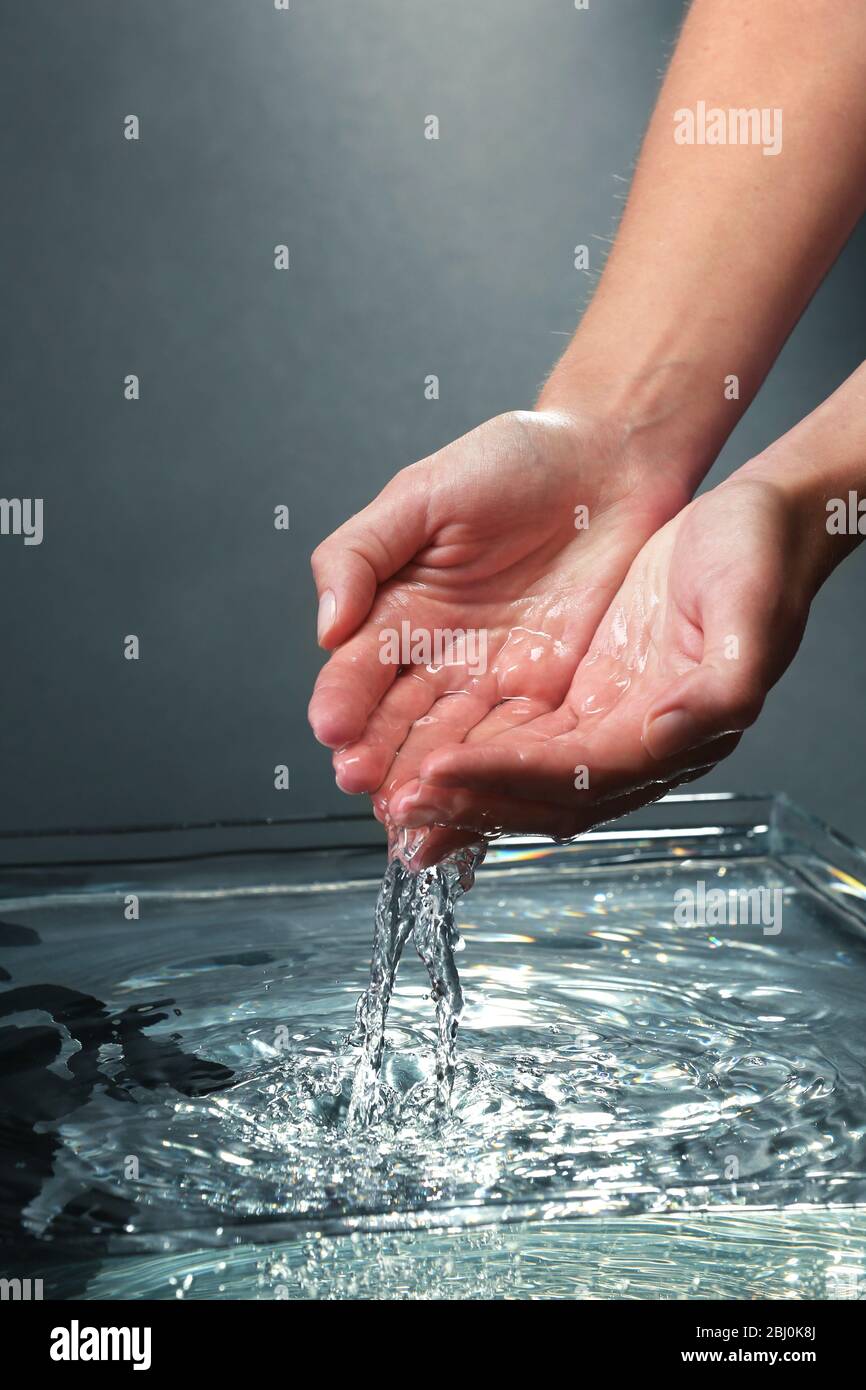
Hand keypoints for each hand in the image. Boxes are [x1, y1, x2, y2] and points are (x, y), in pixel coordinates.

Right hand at [308, 409, 690, 825]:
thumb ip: (361, 553)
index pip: (358, 669)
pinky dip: (495, 773)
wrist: (610, 459)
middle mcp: (439, 656)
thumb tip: (325, 626)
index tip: (332, 726)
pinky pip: (517, 740)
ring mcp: (493, 679)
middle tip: (364, 783)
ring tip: (410, 808)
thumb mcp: (422, 493)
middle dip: (378, 755)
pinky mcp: (549, 691)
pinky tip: (475, 800)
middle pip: (398, 721)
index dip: (343, 699)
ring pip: (451, 744)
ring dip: (428, 780)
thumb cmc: (514, 460)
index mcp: (397, 611)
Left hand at [387, 468, 814, 843]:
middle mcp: (633, 739)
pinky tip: (425, 758)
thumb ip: (718, 687)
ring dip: (460, 790)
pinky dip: (471, 753)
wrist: (754, 521)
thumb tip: (665, 733)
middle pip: (538, 793)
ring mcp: (604, 718)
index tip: (440, 772)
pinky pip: (518, 736)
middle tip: (395, 807)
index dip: (506, 777)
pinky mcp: (582, 691)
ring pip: (520, 773)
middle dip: (465, 803)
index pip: (575, 774)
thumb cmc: (761, 555)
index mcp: (674, 730)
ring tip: (393, 799)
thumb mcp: (751, 608)